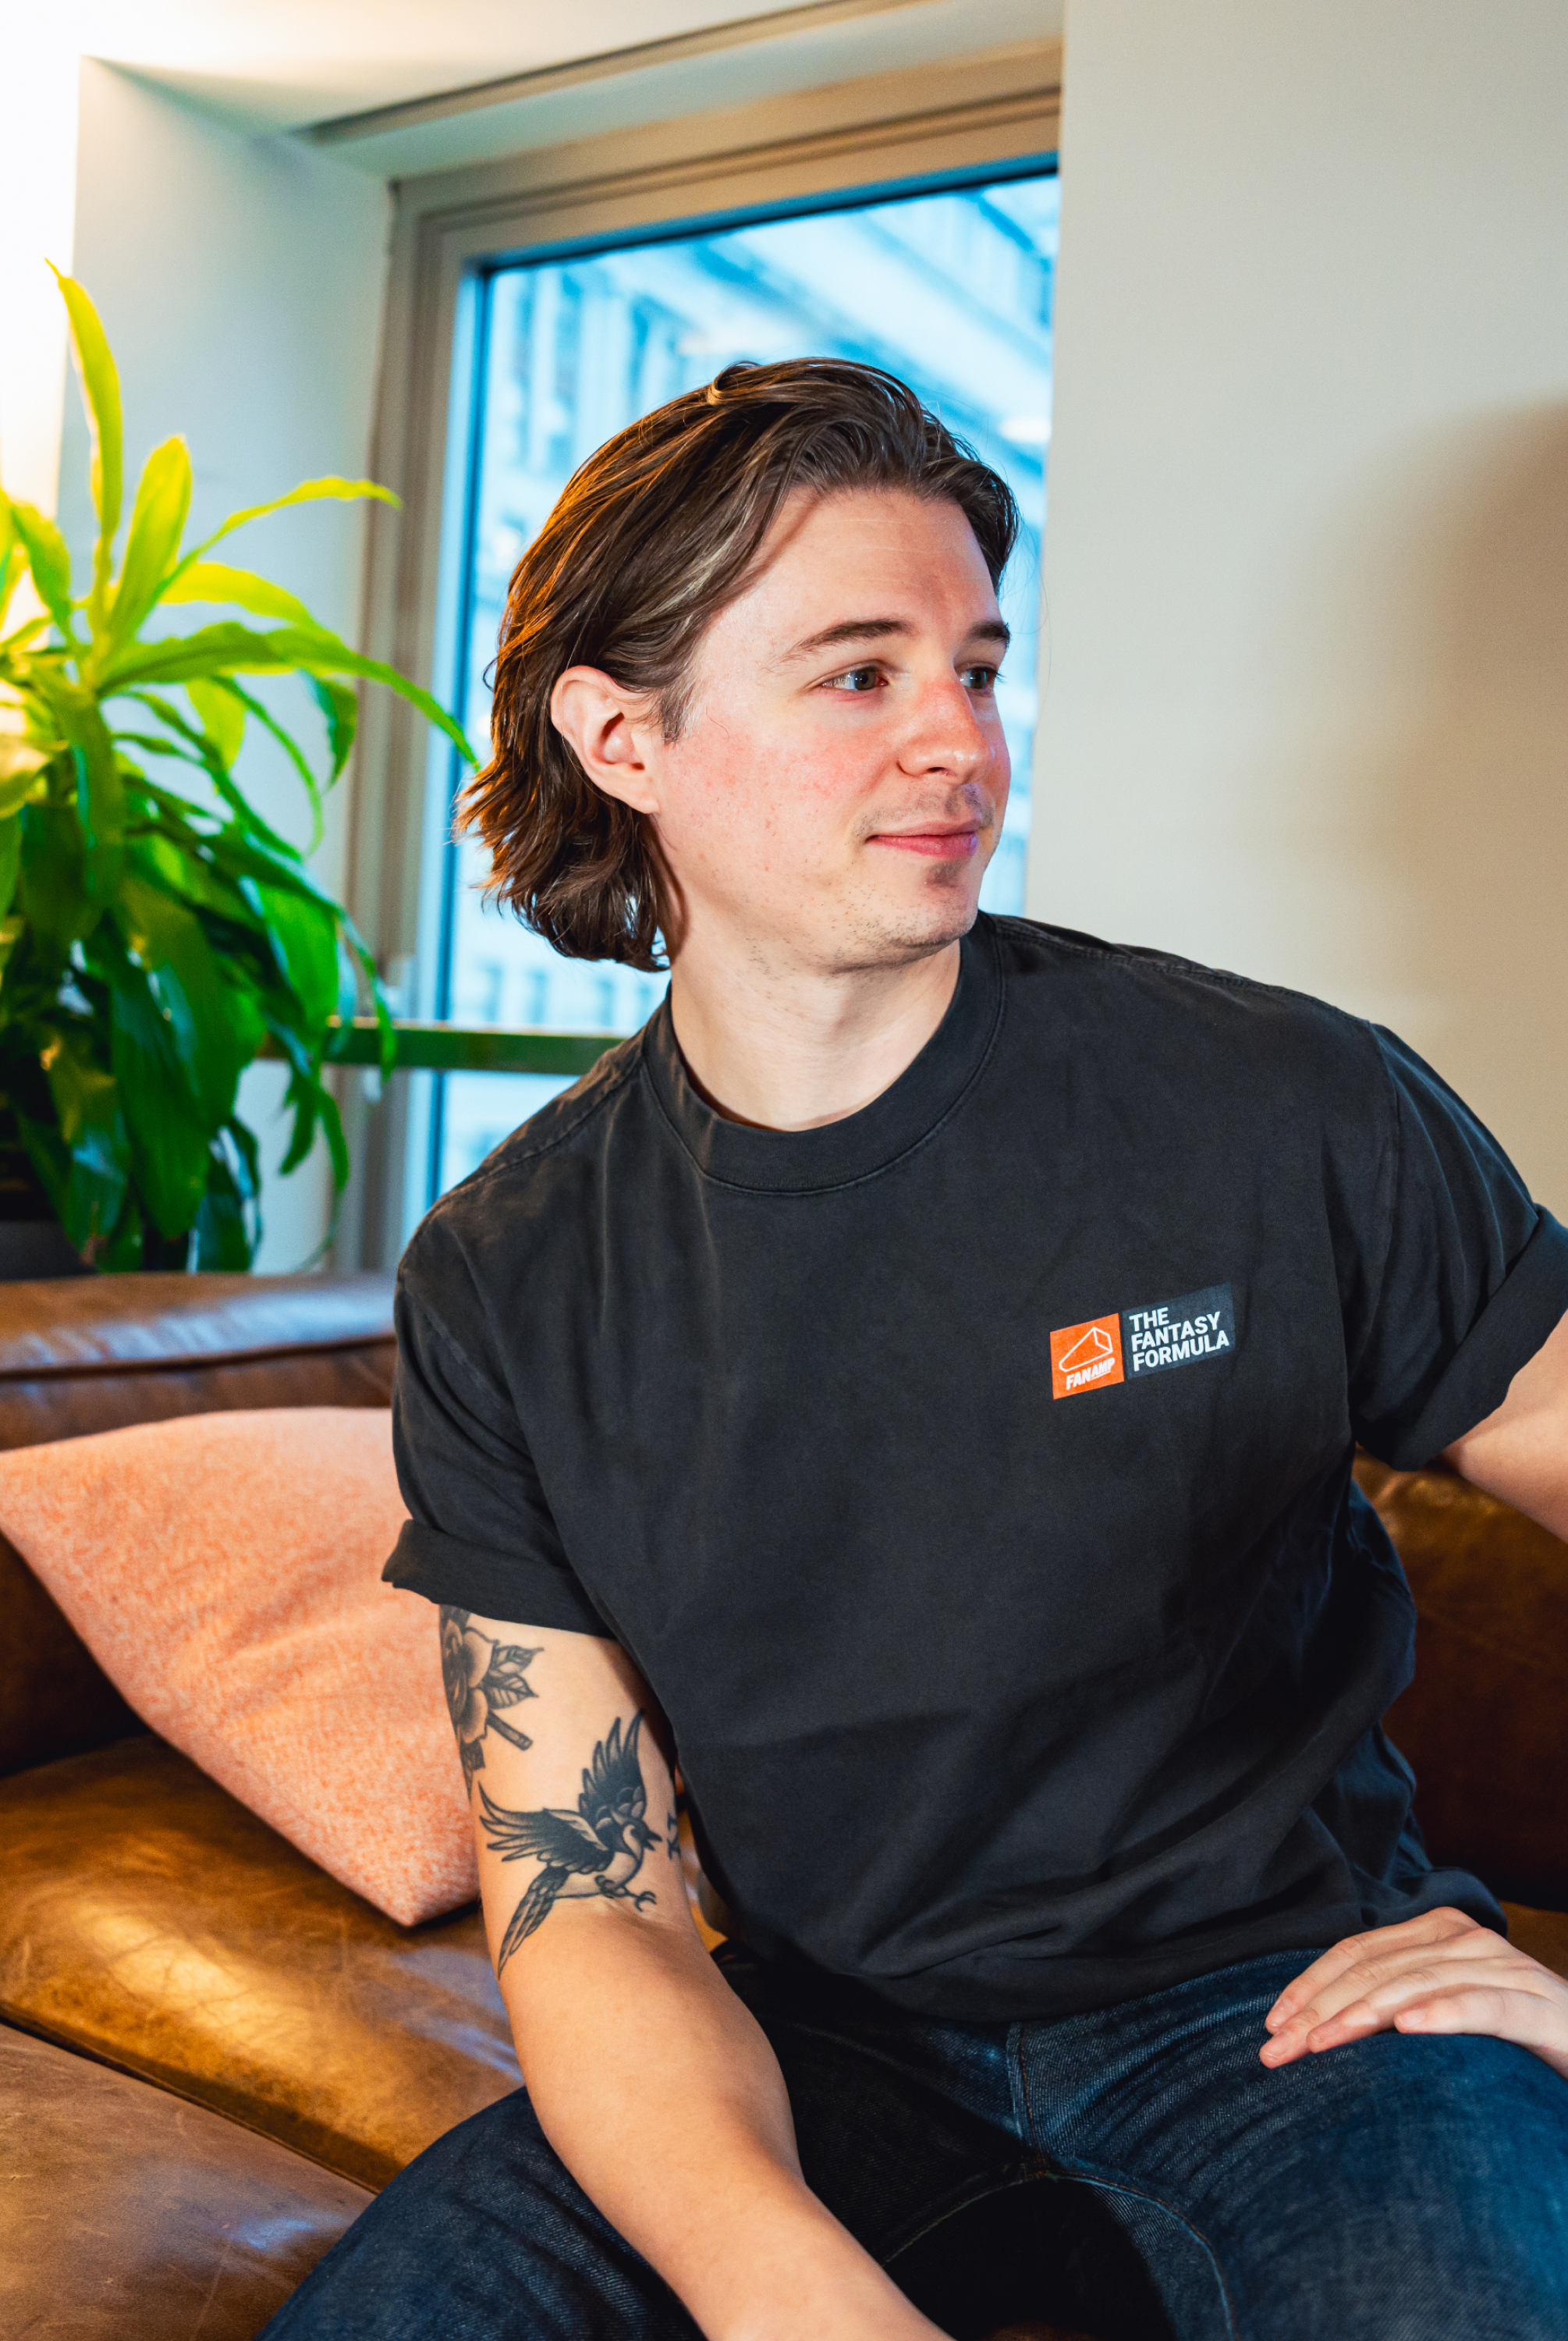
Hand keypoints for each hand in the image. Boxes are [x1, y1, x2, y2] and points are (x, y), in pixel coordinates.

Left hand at [1260, 1906, 1567, 2079]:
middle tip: (1275, 2050)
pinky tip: (1408, 2030)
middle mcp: (1466, 1940)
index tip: (1271, 2024)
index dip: (1309, 1985)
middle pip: (1376, 1970)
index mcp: (1437, 1933)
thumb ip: (1394, 2006)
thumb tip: (1318, 2029)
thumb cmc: (1509, 2036)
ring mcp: (1504, 1968)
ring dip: (1361, 2015)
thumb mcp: (1444, 2012)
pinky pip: (1482, 2006)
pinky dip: (1442, 2014)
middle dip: (1319, 2009)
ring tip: (1319, 2043)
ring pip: (1416, 1984)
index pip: (1357, 1953)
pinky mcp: (1536, 2006)